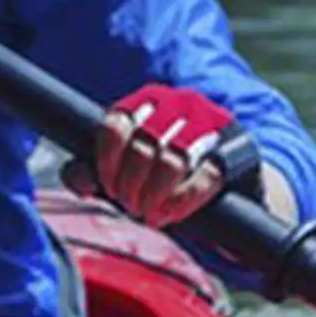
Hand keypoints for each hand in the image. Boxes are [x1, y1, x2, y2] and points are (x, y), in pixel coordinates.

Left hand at [65, 83, 265, 228]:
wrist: (232, 187)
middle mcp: (180, 104)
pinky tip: (172, 215)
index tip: (110, 186)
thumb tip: (78, 179)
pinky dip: (181, 202)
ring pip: (171, 161)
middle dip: (130, 185)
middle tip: (131, 206)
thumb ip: (99, 172)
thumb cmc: (173, 178)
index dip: (106, 161)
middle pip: (142, 146)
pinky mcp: (237, 150)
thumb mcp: (132, 172)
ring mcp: (212, 124)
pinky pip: (204, 177)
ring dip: (154, 196)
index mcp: (150, 101)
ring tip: (150, 214)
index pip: (116, 123)